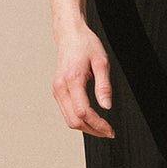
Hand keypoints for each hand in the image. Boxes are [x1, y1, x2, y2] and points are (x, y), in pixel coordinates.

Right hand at [52, 22, 114, 136]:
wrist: (70, 35)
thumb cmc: (85, 45)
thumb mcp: (101, 62)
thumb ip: (104, 86)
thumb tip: (107, 106)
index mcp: (72, 80)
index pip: (83, 112)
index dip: (98, 124)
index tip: (110, 129)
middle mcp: (60, 87)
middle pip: (74, 121)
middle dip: (92, 130)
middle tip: (108, 132)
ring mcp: (57, 90)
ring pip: (68, 119)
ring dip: (85, 127)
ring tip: (101, 128)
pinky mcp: (57, 90)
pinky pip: (67, 112)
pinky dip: (79, 119)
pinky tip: (91, 119)